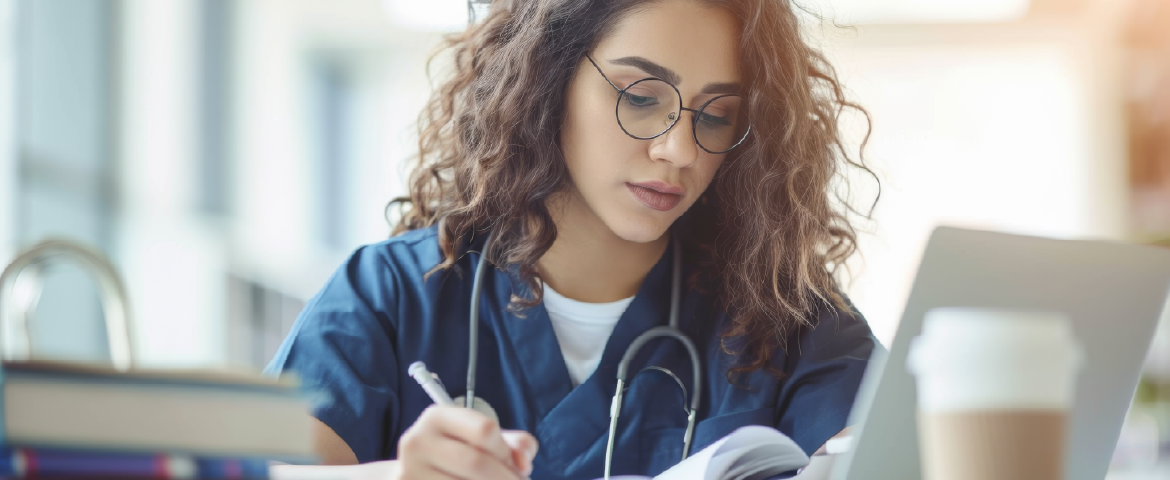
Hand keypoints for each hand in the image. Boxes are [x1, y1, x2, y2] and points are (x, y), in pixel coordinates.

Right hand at [395, 405, 538, 479]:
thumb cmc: (456, 453)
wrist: (414, 474)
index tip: (516, 465)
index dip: (507, 452)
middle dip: (506, 478)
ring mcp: (410, 471)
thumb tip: (523, 463)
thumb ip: (514, 444)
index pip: (484, 430)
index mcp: (437, 417)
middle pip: (476, 463)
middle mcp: (418, 441)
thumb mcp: (482, 440)